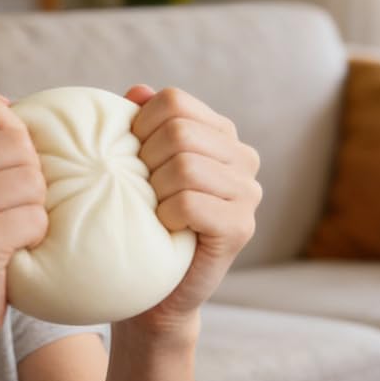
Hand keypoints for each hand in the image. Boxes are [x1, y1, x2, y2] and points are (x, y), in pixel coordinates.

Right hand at [0, 89, 48, 356]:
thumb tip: (7, 98)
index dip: (13, 139)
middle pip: (17, 141)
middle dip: (28, 175)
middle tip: (5, 211)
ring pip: (31, 177)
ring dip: (33, 207)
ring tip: (6, 231)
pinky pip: (35, 216)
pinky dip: (35, 236)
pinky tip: (11, 253)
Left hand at [123, 84, 261, 338]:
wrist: (154, 290)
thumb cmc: (140, 221)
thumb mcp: (135, 166)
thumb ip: (139, 125)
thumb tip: (137, 90)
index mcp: (219, 133)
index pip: (173, 101)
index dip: (139, 125)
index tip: (131, 156)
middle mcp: (243, 157)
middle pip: (178, 131)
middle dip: (145, 160)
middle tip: (141, 190)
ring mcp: (248, 192)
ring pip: (185, 166)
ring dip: (155, 191)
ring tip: (154, 209)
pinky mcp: (241, 227)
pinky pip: (190, 203)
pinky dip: (165, 215)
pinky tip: (165, 228)